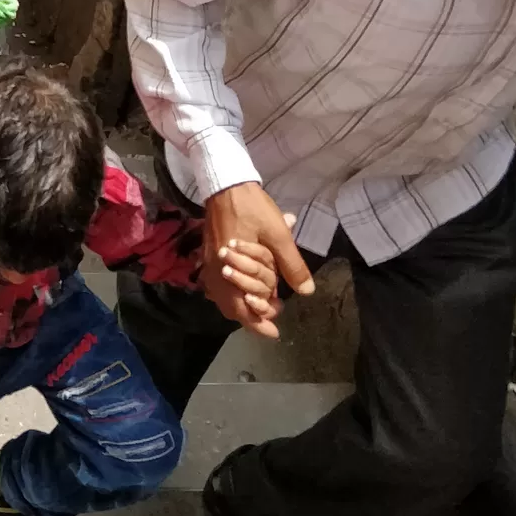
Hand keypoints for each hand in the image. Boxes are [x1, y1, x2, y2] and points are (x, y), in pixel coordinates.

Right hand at [202, 183, 314, 340]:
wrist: (226, 183)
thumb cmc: (253, 209)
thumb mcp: (279, 235)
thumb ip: (292, 265)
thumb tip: (306, 291)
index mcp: (231, 268)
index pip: (242, 308)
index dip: (259, 324)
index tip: (275, 332)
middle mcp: (216, 270)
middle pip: (229, 307)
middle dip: (251, 316)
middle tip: (273, 314)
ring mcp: (210, 262)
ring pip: (222, 296)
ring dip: (242, 304)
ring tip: (263, 302)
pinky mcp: (209, 253)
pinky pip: (218, 283)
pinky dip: (232, 291)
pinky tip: (246, 285)